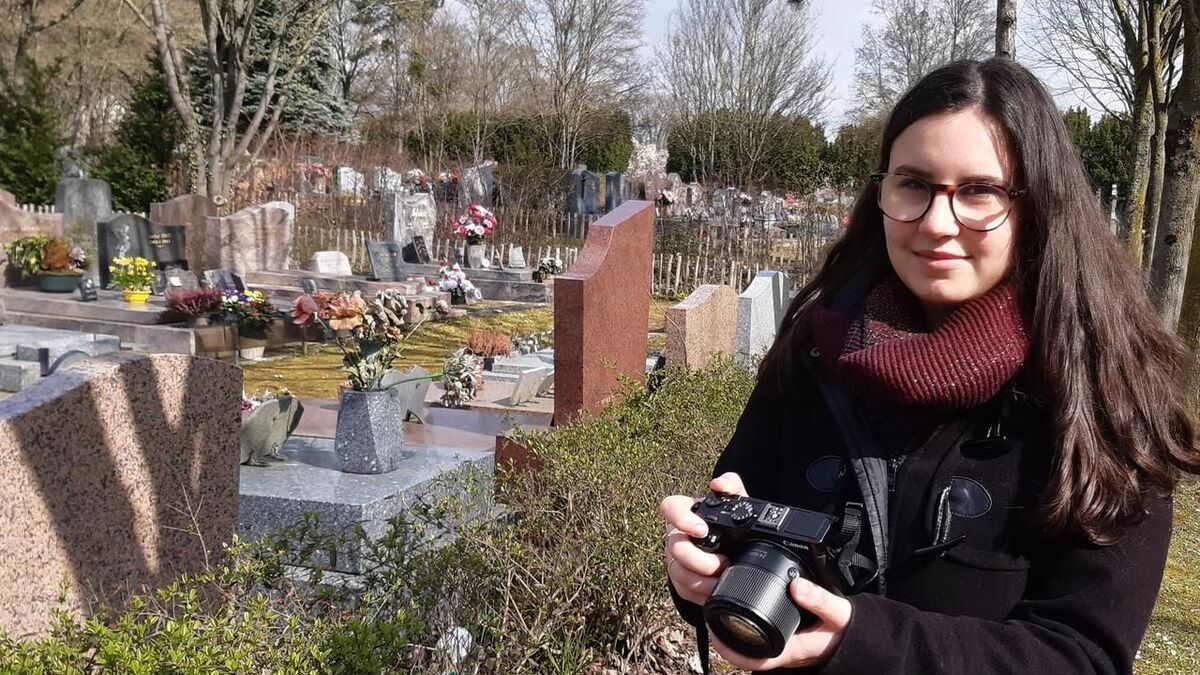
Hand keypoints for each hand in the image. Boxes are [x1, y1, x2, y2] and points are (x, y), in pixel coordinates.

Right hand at [660, 473, 748, 605]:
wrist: (735, 551)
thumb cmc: (730, 523)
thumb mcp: (736, 502)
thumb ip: (731, 484)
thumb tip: (719, 484)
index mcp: (685, 513)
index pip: (669, 508)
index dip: (680, 519)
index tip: (702, 530)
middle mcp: (676, 536)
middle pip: (675, 548)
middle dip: (701, 560)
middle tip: (724, 562)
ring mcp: (675, 560)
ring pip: (678, 573)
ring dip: (703, 580)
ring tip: (724, 577)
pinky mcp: (680, 582)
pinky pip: (684, 591)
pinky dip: (702, 593)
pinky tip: (717, 589)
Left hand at [710, 576, 852, 669]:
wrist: (861, 641)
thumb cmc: (848, 633)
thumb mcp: (839, 613)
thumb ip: (819, 599)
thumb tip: (796, 585)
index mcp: (790, 650)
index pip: (752, 660)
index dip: (728, 650)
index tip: (712, 632)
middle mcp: (783, 652)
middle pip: (744, 653)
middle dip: (722, 638)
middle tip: (707, 615)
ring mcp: (783, 648)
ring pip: (749, 646)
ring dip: (731, 633)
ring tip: (717, 610)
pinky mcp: (785, 640)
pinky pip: (760, 638)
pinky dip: (746, 628)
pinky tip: (740, 610)